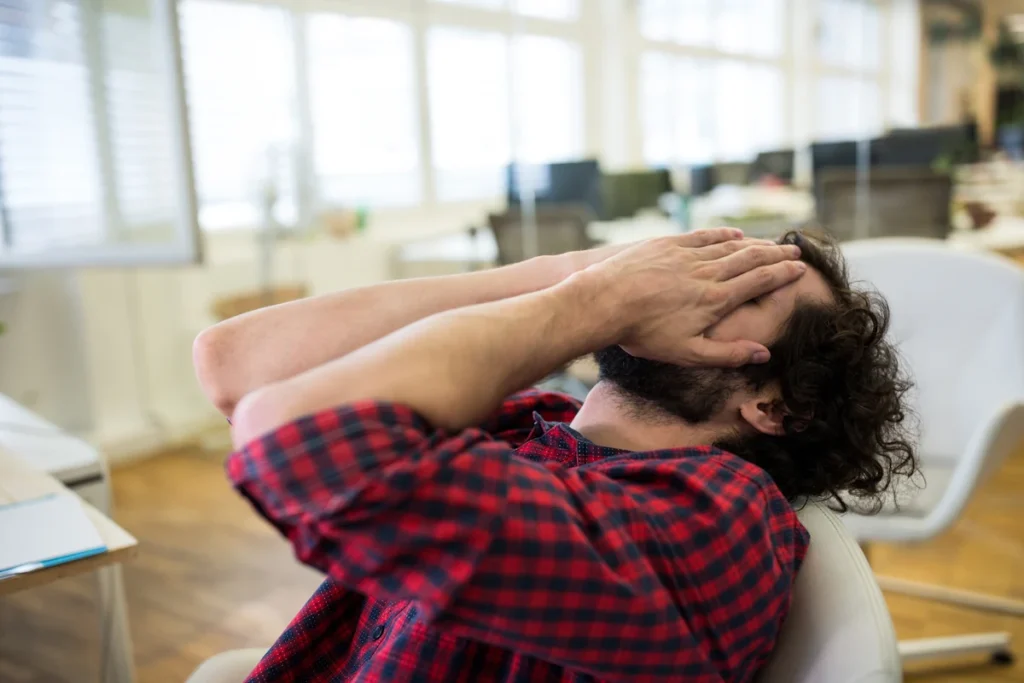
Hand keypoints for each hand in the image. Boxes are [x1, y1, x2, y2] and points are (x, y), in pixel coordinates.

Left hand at [580, 228, 804, 366]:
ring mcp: (686, 255)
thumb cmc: (643, 333)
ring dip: (754, 243)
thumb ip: (727, 354)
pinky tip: (733, 234)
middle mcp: (706, 273)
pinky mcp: (666, 245)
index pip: (758, 282)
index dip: (782, 274)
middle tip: (795, 251)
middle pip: (750, 259)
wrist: (603, 303)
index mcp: (715, 300)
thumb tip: (763, 354)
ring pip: (728, 246)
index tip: (799, 269)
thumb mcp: (687, 353)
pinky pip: (701, 236)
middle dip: (776, 255)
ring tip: (771, 242)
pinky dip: (721, 235)